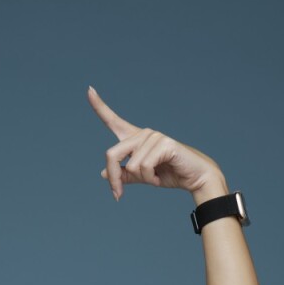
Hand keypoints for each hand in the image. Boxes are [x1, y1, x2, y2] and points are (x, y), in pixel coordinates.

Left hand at [86, 87, 222, 200]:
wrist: (194, 178)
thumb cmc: (169, 174)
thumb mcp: (142, 177)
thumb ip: (124, 174)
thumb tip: (103, 173)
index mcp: (135, 139)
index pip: (114, 121)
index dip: (100, 107)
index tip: (89, 90)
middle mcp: (143, 134)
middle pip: (111, 154)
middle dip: (113, 179)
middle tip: (118, 194)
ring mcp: (154, 136)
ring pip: (129, 166)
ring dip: (141, 179)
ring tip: (155, 177)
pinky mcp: (164, 144)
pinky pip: (144, 167)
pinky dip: (150, 179)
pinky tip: (160, 176)